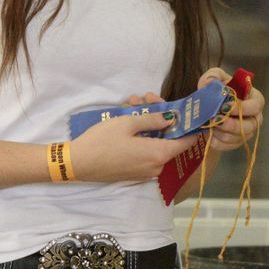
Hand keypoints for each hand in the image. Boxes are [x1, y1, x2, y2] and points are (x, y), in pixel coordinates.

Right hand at [70, 102, 197, 182]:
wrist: (79, 163)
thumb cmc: (103, 140)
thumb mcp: (128, 123)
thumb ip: (153, 119)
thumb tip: (173, 118)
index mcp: (159, 154)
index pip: (186, 141)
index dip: (189, 125)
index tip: (186, 110)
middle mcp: (157, 166)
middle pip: (168, 138)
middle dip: (160, 115)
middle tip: (146, 97)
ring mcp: (146, 171)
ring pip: (155, 142)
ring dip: (148, 122)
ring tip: (132, 102)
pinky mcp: (135, 171)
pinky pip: (146, 150)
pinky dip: (142, 135)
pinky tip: (129, 117)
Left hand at [198, 67, 264, 151]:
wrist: (208, 106)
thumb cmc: (217, 89)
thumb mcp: (214, 77)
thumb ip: (213, 76)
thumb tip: (211, 83)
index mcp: (253, 98)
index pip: (256, 105)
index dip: (242, 108)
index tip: (225, 106)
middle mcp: (254, 117)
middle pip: (250, 126)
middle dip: (232, 125)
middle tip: (216, 120)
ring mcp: (246, 131)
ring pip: (239, 137)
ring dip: (223, 133)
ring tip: (209, 126)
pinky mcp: (236, 142)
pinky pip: (230, 146)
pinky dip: (218, 142)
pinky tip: (209, 135)